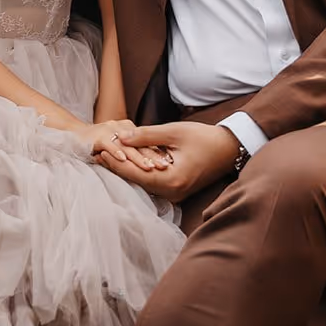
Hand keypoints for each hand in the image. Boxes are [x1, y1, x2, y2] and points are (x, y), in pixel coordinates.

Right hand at [76, 120, 167, 172]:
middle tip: (165, 167)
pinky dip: (116, 152)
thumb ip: (132, 153)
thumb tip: (153, 167)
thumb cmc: (98, 144)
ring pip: (126, 146)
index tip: (170, 165)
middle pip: (139, 144)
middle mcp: (121, 128)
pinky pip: (108, 144)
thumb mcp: (118, 147)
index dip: (158, 154)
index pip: (146, 143)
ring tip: (148, 167)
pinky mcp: (97, 136)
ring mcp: (109, 131)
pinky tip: (123, 160)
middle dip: (153, 157)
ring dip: (138, 157)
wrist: (73, 135)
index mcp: (129, 130)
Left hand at [102, 122, 242, 199]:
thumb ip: (146, 135)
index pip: (135, 173)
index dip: (115, 162)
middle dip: (116, 168)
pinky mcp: (176, 189)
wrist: (229, 148)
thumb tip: (120, 137)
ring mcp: (175, 194)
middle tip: (96, 155)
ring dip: (126, 170)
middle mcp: (172, 192)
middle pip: (136, 182)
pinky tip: (126, 162)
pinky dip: (138, 172)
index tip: (99, 152)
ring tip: (105, 158)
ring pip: (143, 183)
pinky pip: (152, 183)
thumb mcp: (173, 132)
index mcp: (171, 180)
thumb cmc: (204, 138)